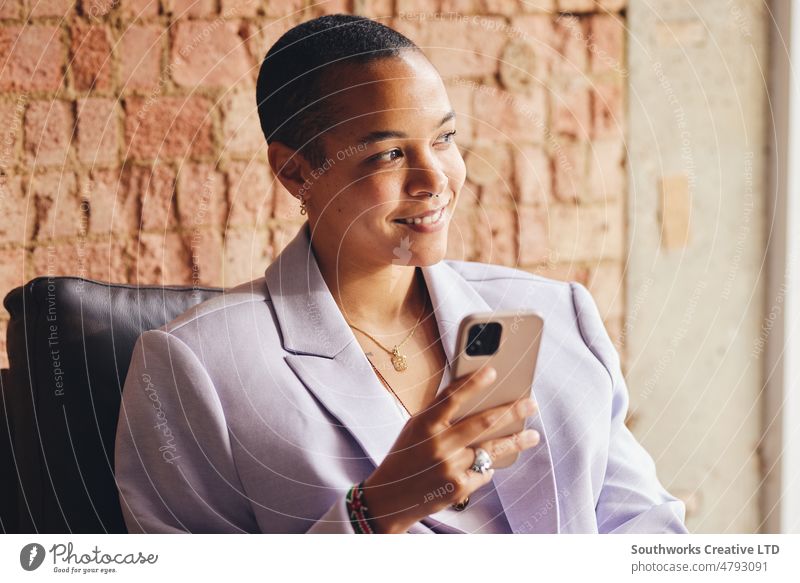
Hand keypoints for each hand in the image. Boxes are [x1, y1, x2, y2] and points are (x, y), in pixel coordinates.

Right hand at [361, 364, 539, 532]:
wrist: (389, 498)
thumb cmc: (406, 456)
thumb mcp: (415, 429)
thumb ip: (440, 414)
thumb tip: (475, 395)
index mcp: (424, 424)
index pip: (452, 397)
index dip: (473, 383)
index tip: (494, 371)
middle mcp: (437, 445)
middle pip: (482, 423)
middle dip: (511, 411)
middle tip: (531, 404)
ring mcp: (449, 468)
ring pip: (491, 450)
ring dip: (516, 441)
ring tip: (533, 435)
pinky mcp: (458, 488)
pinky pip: (484, 472)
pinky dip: (486, 467)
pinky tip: (487, 463)